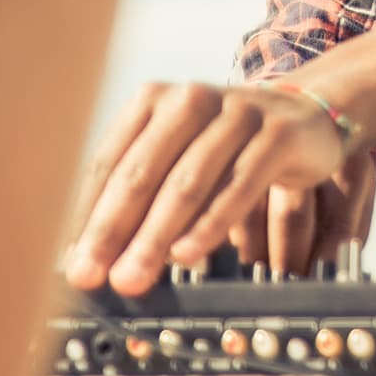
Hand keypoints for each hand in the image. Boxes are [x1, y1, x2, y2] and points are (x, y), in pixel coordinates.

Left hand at [65, 80, 362, 295]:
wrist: (303, 114)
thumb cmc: (225, 146)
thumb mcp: (178, 156)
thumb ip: (139, 196)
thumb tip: (88, 258)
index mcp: (154, 100)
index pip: (108, 163)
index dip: (86, 217)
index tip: (72, 266)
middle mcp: (191, 98)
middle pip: (142, 172)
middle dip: (113, 231)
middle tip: (93, 277)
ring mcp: (237, 111)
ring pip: (187, 180)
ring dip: (155, 235)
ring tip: (133, 277)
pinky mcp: (276, 132)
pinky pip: (238, 184)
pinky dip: (210, 224)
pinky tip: (187, 255)